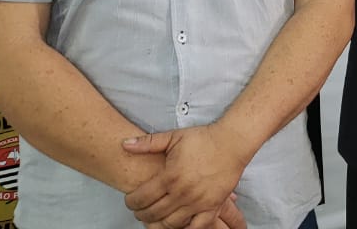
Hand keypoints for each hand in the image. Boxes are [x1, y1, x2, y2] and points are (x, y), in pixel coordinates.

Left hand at [123, 124, 251, 227]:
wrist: (232, 142)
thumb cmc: (203, 139)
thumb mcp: (174, 137)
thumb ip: (148, 143)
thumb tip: (124, 144)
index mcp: (170, 176)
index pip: (142, 197)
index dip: (131, 202)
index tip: (130, 201)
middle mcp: (183, 192)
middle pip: (153, 213)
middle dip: (141, 214)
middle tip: (139, 211)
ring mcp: (198, 201)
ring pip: (171, 224)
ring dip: (159, 224)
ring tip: (155, 219)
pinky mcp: (213, 206)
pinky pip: (197, 227)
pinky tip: (179, 224)